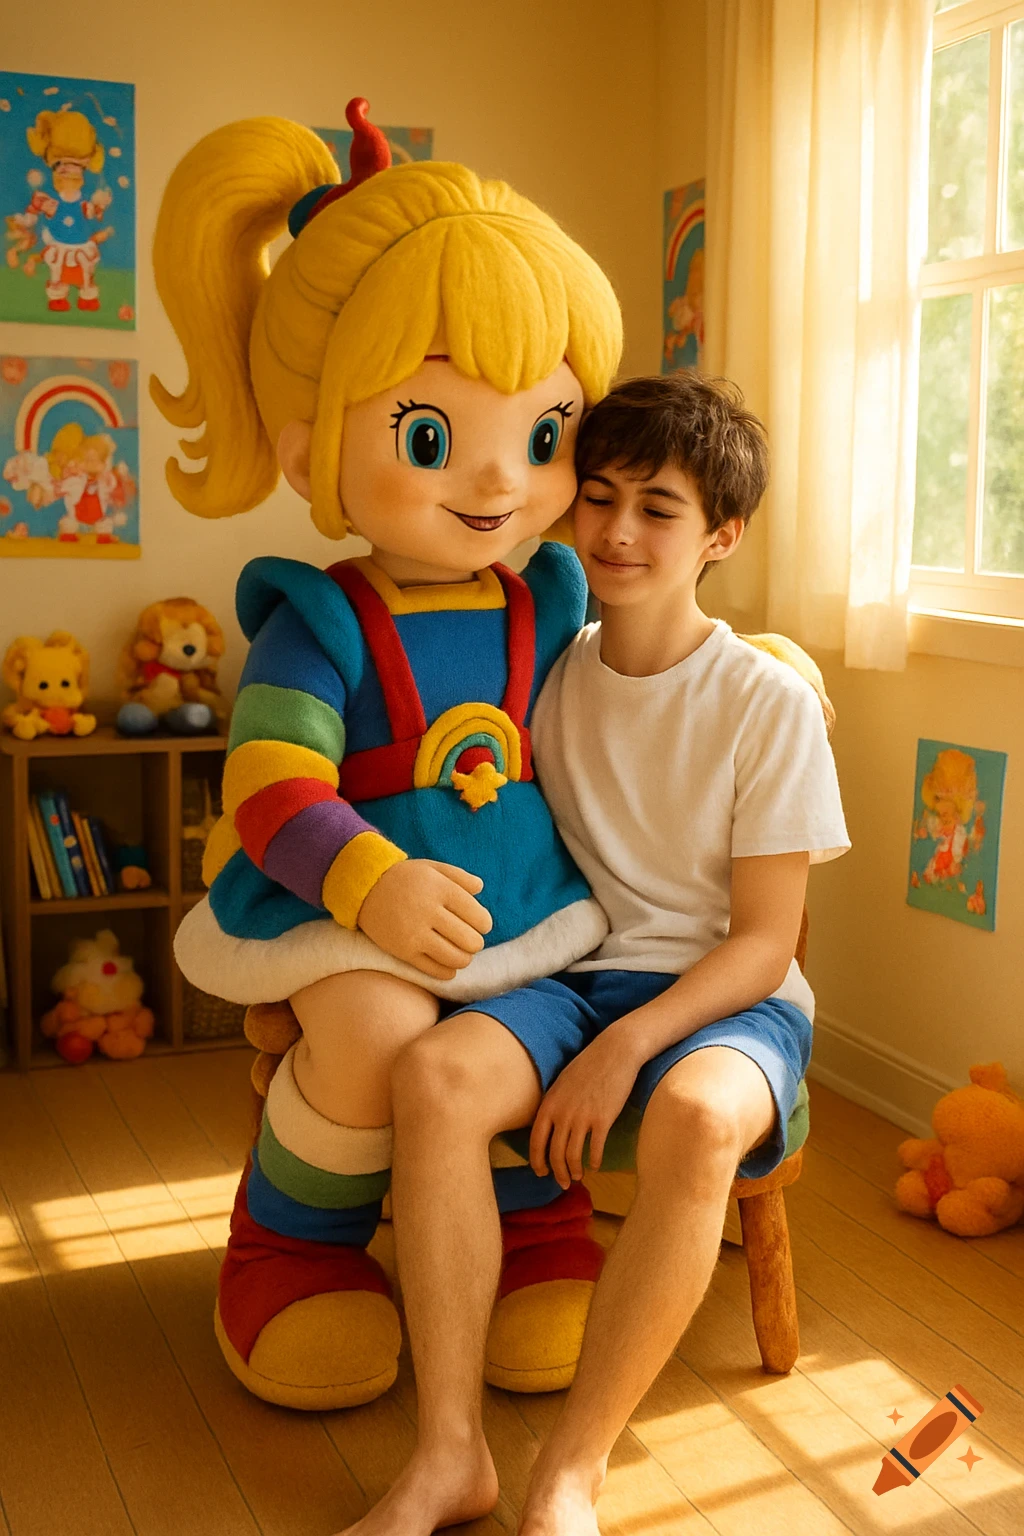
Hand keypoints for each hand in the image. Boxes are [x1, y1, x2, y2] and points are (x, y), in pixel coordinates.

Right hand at [357, 858, 491, 980]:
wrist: (365, 888)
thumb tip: (481, 888)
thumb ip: (460, 876)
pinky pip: (435, 970)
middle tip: (469, 939)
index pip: (479, 918)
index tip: (479, 924)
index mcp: (441, 890)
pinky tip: (448, 964)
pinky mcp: (404, 951)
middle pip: (471, 941)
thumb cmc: (405, 877)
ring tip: (460, 952)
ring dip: (464, 958)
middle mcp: (429, 912)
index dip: (484, 924)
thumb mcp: (433, 868)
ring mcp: (415, 934)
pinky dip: (448, 971)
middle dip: (476, 943)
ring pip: (456, 958)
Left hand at [529, 1028, 639, 1189]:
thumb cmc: (589, 1065)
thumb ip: (554, 1104)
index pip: (536, 1141)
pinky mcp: (603, 1120)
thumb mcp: (562, 1083)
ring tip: (579, 1176)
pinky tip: (596, 1165)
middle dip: (558, 1173)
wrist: (615, 1052)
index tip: (541, 1172)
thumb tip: (550, 1126)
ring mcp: (583, 1117)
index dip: (537, 1161)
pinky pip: (595, 1149)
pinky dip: (594, 1161)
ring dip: (575, 1171)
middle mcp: (563, 1113)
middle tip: (563, 1182)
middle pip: (554, 1154)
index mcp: (549, 1104)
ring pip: (573, 1156)